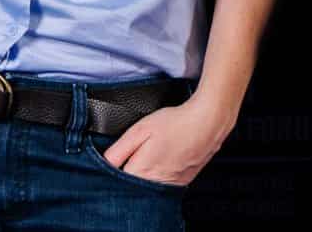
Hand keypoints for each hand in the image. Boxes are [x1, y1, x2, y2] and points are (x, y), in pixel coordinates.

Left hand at [100, 94, 234, 186]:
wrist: (207, 123)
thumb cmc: (175, 123)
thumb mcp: (140, 130)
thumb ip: (119, 150)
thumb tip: (104, 163)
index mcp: (142, 172)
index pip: (117, 183)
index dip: (112, 172)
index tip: (114, 161)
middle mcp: (156, 183)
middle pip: (133, 188)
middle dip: (128, 175)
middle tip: (134, 155)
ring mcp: (171, 184)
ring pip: (148, 188)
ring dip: (144, 176)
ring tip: (150, 155)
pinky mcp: (182, 181)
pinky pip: (163, 185)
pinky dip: (158, 176)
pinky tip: (162, 159)